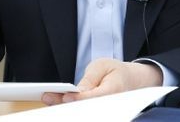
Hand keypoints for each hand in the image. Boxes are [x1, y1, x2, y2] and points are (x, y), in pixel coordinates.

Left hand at [41, 58, 162, 104]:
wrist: (131, 81)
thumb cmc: (116, 71)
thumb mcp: (103, 66)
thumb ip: (90, 78)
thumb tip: (77, 92)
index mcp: (114, 90)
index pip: (95, 97)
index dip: (79, 98)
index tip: (66, 96)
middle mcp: (109, 106)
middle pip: (85, 109)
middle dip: (66, 104)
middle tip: (48, 97)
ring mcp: (103, 112)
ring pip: (82, 112)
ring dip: (64, 106)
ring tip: (48, 98)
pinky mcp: (96, 113)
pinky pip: (82, 112)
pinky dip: (68, 107)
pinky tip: (55, 102)